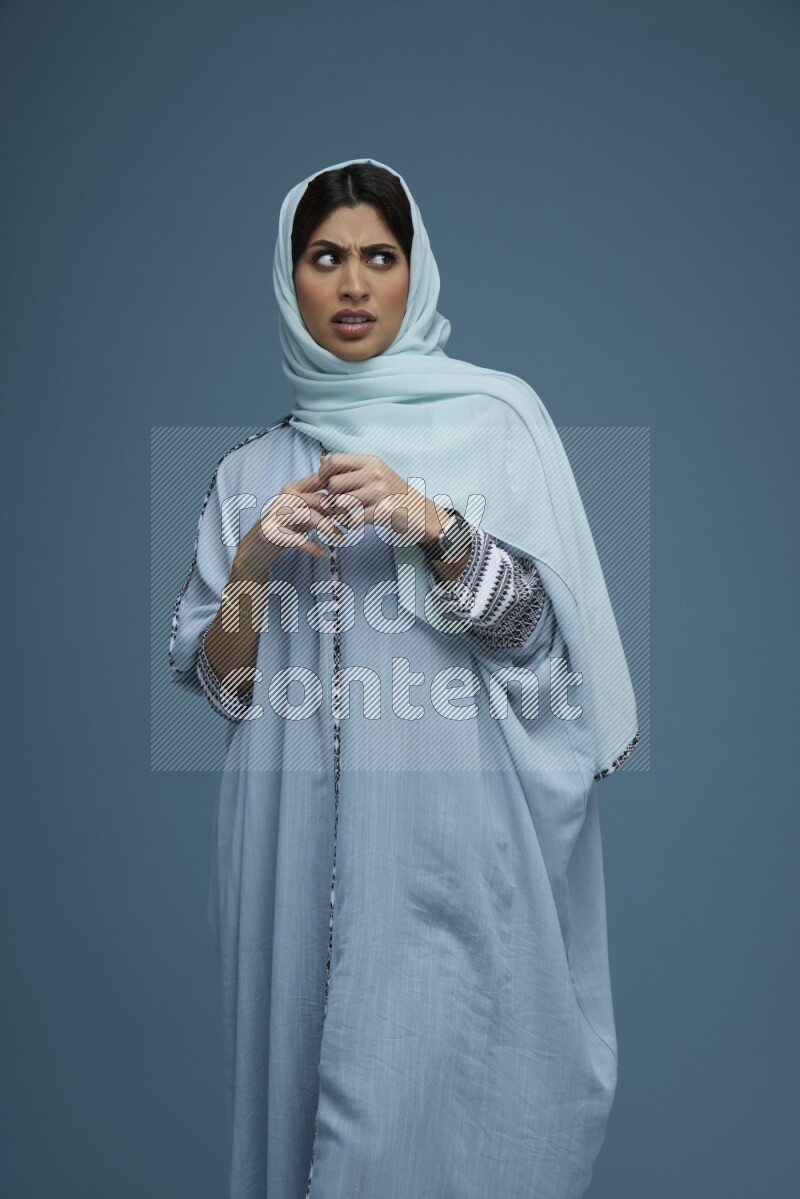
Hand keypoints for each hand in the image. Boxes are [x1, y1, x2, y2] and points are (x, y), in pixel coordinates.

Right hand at [230, 468, 345, 582]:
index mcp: (294, 488)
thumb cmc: (287, 527)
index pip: (321, 480)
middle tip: (351, 524)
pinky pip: (297, 538)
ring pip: (310, 516)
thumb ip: (324, 502)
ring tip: (340, 539)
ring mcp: (277, 514)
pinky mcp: (272, 532)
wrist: (259, 547)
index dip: (340, 490)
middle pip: (319, 500)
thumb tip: (351, 499)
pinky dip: (311, 547)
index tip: (355, 504)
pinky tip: (322, 554)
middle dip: (339, 512)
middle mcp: (285, 497)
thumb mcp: (307, 511)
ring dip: (328, 528)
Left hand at [316, 452, 445, 545]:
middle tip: (338, 506)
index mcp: (371, 462)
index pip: (334, 461)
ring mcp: (378, 492)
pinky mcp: (381, 511)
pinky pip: (352, 519)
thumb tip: (322, 459)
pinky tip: (356, 524)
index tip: (326, 486)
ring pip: (339, 502)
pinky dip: (350, 525)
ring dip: (338, 513)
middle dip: (331, 497)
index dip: (323, 474)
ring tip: (346, 516)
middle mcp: (374, 473)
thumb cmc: (395, 495)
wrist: (423, 514)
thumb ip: (350, 468)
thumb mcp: (376, 474)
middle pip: (333, 483)